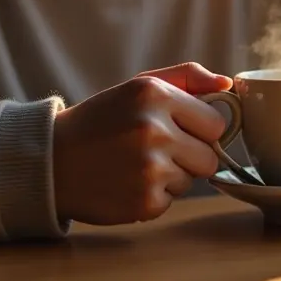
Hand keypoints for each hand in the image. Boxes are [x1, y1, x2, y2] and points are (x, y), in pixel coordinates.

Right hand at [52, 62, 231, 225]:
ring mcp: (149, 169)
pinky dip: (153, 196)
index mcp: (155, 95)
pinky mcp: (144, 202)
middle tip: (155, 149)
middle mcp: (154, 130)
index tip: (177, 129)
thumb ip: (187, 78)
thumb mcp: (139, 86)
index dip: (200, 128)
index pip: (216, 122)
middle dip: (190, 155)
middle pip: (210, 156)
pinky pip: (171, 201)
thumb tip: (228, 85)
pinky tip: (126, 183)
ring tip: (135, 165)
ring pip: (192, 179)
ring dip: (171, 176)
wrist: (51, 161)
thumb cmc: (102, 121)